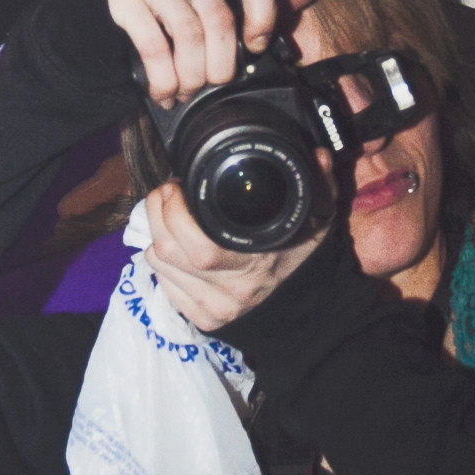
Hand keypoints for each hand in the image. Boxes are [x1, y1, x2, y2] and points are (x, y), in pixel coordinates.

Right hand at [106, 0, 315, 105]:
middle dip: (221, 63)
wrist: (113, 8)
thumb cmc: (175, 5)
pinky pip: (153, 44)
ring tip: (189, 91)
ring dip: (191, 75)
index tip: (255, 45)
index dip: (263, 12)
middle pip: (219, 14)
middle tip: (216, 82)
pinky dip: (163, 78)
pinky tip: (166, 91)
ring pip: (187, 33)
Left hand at [145, 176, 328, 332]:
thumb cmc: (302, 251)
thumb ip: (318, 183)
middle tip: (168, 193)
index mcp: (256, 262)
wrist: (306, 304)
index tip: (178, 185)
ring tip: (168, 214)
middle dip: (157, 212)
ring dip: (155, 233)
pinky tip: (174, 243)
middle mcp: (231, 289)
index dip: (176, 211)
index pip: (199, 244)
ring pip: (158, 264)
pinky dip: (161, 259)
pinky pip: (162, 283)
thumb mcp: (317, 215)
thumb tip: (318, 156)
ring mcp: (213, 307)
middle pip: (168, 251)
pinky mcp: (200, 318)